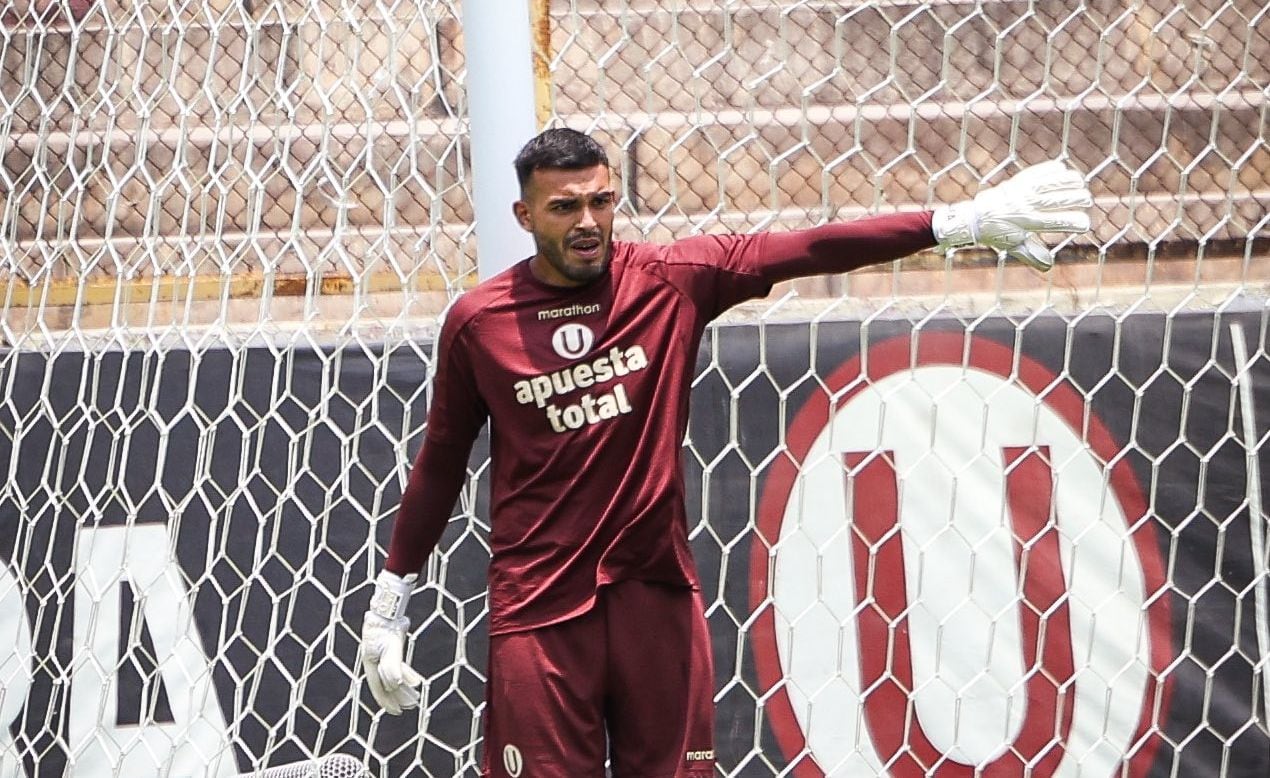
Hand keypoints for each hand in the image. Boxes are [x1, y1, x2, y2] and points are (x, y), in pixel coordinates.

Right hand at [360, 570, 423, 714]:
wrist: (387, 609)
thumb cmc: (385, 628)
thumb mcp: (390, 648)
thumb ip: (392, 666)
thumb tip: (396, 684)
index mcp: (371, 664)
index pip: (379, 689)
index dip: (387, 702)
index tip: (397, 712)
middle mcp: (375, 662)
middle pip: (387, 685)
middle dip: (399, 697)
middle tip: (411, 706)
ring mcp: (383, 656)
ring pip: (394, 676)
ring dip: (405, 688)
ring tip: (416, 697)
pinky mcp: (391, 649)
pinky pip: (399, 666)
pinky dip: (407, 674)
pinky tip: (416, 681)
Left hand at [933, 161, 1092, 270]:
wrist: (975, 218)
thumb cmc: (997, 234)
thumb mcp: (1013, 246)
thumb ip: (1031, 255)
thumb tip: (1049, 266)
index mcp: (1025, 223)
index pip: (1052, 222)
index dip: (1071, 222)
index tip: (1085, 224)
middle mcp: (1024, 205)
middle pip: (1054, 200)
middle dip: (1075, 199)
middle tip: (1088, 201)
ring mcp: (1021, 191)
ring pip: (1049, 183)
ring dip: (1068, 182)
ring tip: (1082, 184)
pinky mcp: (1018, 180)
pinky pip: (1038, 172)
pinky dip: (1052, 170)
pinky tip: (1065, 170)